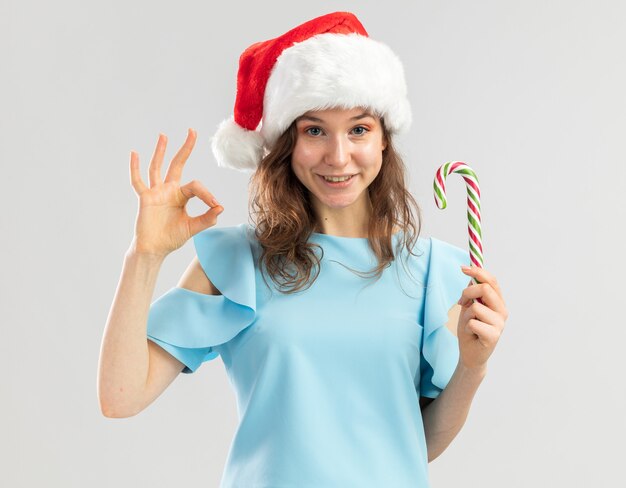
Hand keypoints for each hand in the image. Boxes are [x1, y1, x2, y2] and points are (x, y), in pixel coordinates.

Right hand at [128, 129, 222, 256]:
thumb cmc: (172, 237)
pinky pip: (138, 181)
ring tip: (164, 136)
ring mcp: (156, 192)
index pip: (196, 186)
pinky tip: (135, 154)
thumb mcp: (192, 227)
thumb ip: (207, 218)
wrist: (154, 249)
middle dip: (185, 148)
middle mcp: (169, 190)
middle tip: (192, 131)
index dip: (207, 193)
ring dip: (161, 152)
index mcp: (182, 196)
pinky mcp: (145, 198)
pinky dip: (135, 168)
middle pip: (177, 164)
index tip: (215, 205)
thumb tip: (221, 207)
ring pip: (157, 168)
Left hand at [456, 265, 508, 369]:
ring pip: (476, 307)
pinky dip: (467, 327)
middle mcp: (502, 311)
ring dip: (466, 315)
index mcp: (498, 302)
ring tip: (470, 324)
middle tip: (461, 302)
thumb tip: (472, 274)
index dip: (477, 272)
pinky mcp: (494, 335)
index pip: (492, 280)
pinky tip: (472, 334)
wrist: (471, 354)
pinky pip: (473, 323)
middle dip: (467, 292)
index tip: (463, 268)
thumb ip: (473, 292)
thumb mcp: (469, 307)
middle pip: (485, 289)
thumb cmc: (470, 329)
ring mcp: (500, 323)